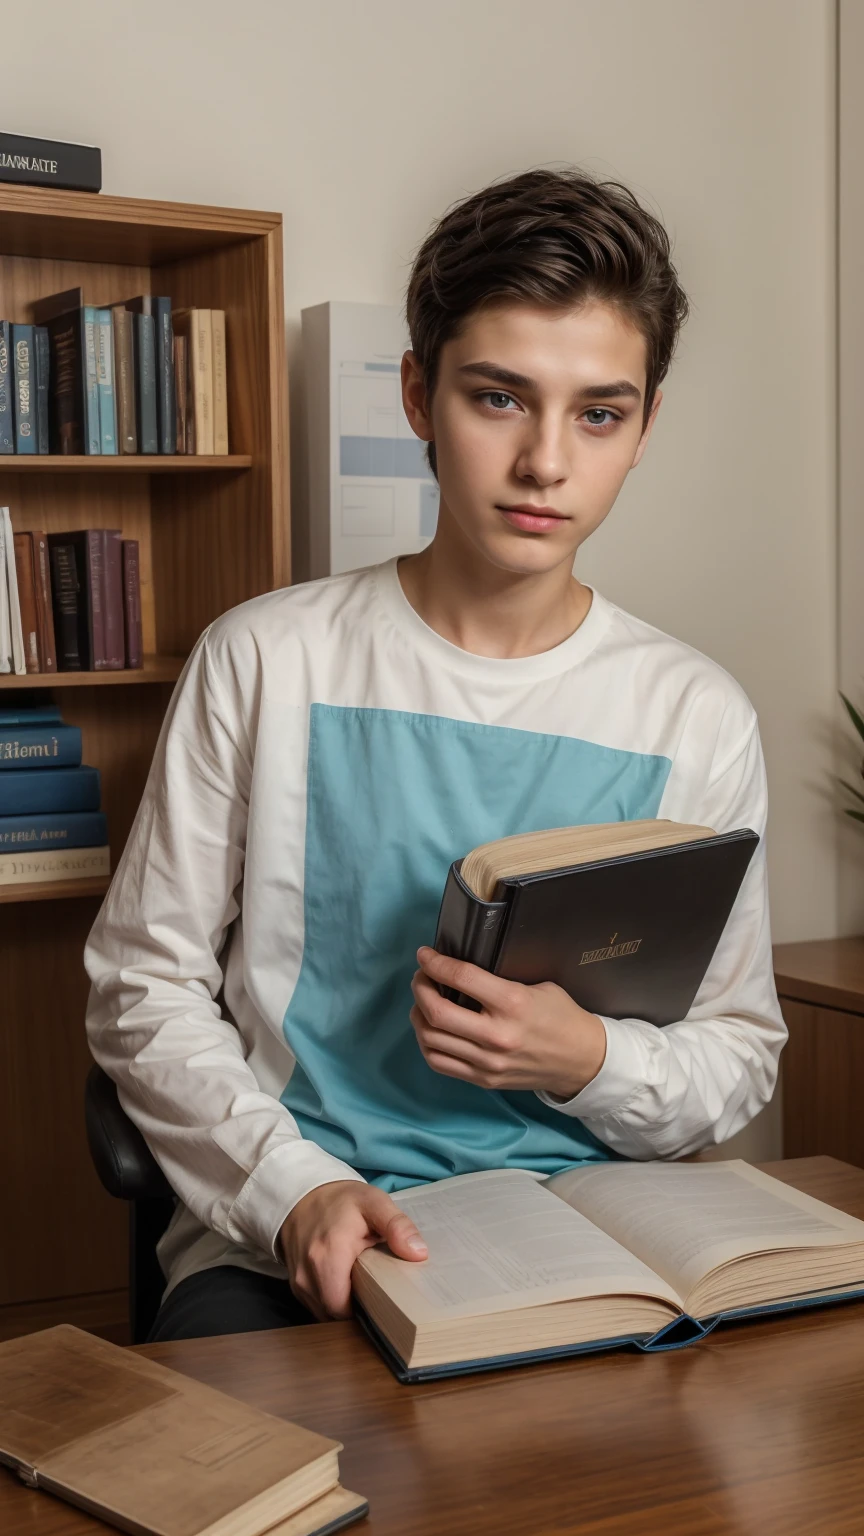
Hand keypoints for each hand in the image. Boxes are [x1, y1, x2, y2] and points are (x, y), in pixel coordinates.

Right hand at [278, 1180, 427, 1320]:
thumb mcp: (374, 1203)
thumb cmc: (342, 1200)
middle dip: (356, 1309)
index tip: (384, 1299)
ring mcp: (297, 1280)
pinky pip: (315, 1304)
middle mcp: (307, 1273)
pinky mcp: (294, 1283)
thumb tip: (419, 1253)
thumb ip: (397, 1226)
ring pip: (324, 1312)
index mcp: (328, 1255)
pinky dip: (330, 1299)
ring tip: (361, 1284)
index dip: (365, 1311)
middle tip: (376, 1291)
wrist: (303, 1194)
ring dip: (342, 1305)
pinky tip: (344, 1283)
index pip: (344, 1309)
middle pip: (334, 1314)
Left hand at [410, 947, 606, 1101]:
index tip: (425, 955)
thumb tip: (460, 970)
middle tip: (421, 977)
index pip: (461, 978)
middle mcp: (497, 1035)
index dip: (435, 963)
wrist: (582, 1061)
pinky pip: (439, 1062)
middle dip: (420, 988)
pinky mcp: (484, 1080)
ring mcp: (488, 1062)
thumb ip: (499, 981)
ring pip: (431, 1038)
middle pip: (437, 1012)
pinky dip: (426, 1043)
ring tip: (422, 1002)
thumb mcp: (538, 986)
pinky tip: (430, 1029)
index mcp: (513, 1003)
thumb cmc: (562, 1017)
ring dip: (418, 1015)